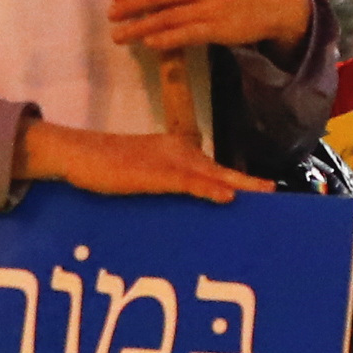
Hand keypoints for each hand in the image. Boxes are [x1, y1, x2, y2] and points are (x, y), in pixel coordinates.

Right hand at [24, 120, 271, 203]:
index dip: (238, 181)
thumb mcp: (142, 176)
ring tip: (264, 193)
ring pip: (210, 174)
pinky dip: (208, 188)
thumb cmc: (107, 167)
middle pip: (220, 170)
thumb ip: (165, 185)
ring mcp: (166, 161)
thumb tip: (183, 200)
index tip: (263, 193)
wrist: (78, 154)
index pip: (213, 169)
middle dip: (248, 183)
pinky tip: (227, 196)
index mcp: (177, 152)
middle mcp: (178, 152)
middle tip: (274, 193)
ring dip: (239, 185)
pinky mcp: (153, 173)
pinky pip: (187, 182)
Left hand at [108, 0, 315, 56]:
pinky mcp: (219, 29)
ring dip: (139, 27)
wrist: (283, 0)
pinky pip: (185, 35)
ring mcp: (212, 7)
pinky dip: (165, 39)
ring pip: (166, 18)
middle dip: (130, 5)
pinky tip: (149, 43)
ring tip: (120, 35)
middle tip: (110, 14)